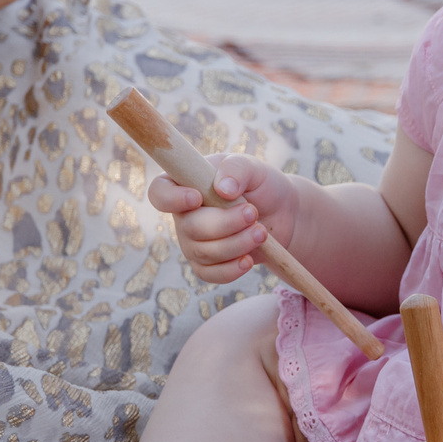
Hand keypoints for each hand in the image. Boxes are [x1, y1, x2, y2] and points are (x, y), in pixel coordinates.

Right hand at [145, 154, 299, 284]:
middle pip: (189, 228)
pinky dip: (231, 269)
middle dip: (225, 223)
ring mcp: (193, 242)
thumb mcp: (252, 167)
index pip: (160, 192)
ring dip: (236, 244)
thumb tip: (223, 188)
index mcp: (186, 184)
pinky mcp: (208, 264)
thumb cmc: (261, 185)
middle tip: (253, 213)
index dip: (171, 198)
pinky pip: (209, 274)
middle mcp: (184, 215)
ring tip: (261, 232)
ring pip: (204, 252)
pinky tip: (248, 259)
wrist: (283, 214)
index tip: (197, 198)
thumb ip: (236, 169)